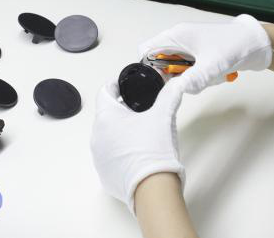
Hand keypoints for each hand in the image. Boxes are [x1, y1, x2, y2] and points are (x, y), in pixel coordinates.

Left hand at [90, 78, 184, 214]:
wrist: (153, 189)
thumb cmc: (154, 151)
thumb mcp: (164, 115)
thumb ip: (170, 94)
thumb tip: (177, 83)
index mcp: (106, 117)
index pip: (105, 92)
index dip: (116, 85)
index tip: (126, 85)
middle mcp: (97, 136)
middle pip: (107, 114)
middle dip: (122, 109)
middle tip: (140, 109)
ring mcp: (98, 157)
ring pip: (107, 136)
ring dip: (120, 131)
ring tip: (141, 131)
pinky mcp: (104, 174)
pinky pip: (110, 156)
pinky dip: (121, 150)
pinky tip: (137, 152)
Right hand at [137, 14, 271, 93]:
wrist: (258, 42)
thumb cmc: (235, 45)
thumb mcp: (212, 64)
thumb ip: (192, 79)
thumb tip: (175, 92)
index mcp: (176, 35)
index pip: (147, 50)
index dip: (148, 67)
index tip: (161, 81)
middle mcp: (180, 39)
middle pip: (162, 63)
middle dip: (176, 76)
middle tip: (193, 80)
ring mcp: (190, 48)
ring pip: (178, 70)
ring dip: (192, 78)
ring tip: (211, 76)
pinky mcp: (200, 56)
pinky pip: (192, 72)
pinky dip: (202, 77)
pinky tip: (218, 75)